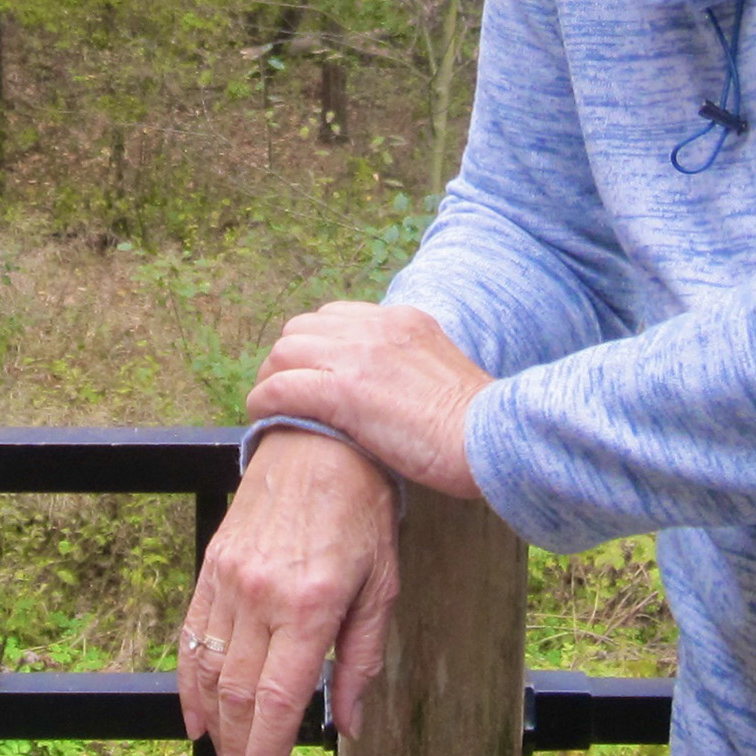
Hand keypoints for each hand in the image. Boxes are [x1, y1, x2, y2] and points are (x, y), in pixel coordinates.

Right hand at [180, 428, 398, 755]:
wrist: (320, 441)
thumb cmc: (363, 511)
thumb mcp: (382, 587)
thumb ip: (361, 659)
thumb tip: (350, 723)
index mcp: (312, 605)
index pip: (276, 699)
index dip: (265, 752)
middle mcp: (263, 595)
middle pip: (236, 694)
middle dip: (237, 750)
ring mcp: (231, 578)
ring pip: (208, 669)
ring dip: (212, 723)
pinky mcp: (213, 563)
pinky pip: (192, 631)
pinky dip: (188, 679)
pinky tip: (195, 713)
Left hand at [244, 302, 489, 499]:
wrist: (493, 438)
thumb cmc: (478, 425)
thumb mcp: (443, 374)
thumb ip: (412, 369)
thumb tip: (391, 393)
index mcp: (402, 320)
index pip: (336, 317)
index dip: (314, 346)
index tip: (309, 373)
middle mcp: (377, 327)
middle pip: (302, 328)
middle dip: (286, 358)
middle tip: (281, 391)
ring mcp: (358, 355)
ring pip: (285, 352)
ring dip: (269, 378)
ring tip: (267, 405)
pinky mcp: (344, 391)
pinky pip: (282, 386)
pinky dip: (264, 400)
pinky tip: (261, 417)